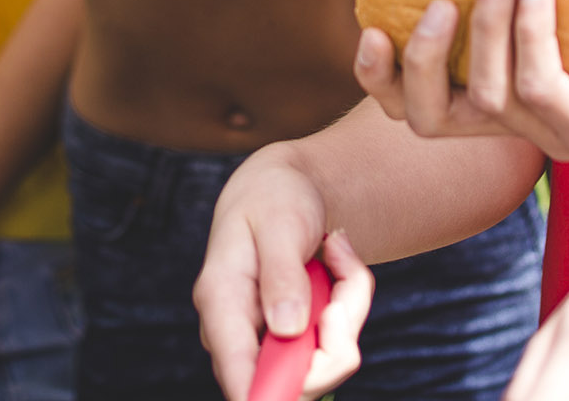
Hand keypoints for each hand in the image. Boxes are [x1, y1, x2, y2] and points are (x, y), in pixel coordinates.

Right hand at [196, 152, 372, 400]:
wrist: (280, 187)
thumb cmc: (274, 197)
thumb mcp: (280, 221)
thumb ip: (281, 274)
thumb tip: (287, 330)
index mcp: (220, 302)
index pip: (239, 376)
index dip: (277, 393)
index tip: (318, 371)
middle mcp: (236, 334)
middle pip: (294, 383)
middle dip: (339, 336)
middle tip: (348, 273)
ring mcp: (264, 342)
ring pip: (322, 365)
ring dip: (348, 312)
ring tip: (339, 254)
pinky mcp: (289, 342)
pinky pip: (331, 347)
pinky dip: (348, 309)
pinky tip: (337, 267)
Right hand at [356, 0, 568, 161]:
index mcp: (501, 96)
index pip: (417, 109)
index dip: (381, 77)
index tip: (370, 26)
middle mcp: (525, 128)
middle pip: (431, 120)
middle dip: (421, 60)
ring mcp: (561, 136)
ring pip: (490, 95)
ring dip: (487, 24)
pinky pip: (539, 87)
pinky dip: (530, 31)